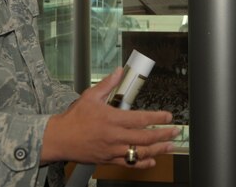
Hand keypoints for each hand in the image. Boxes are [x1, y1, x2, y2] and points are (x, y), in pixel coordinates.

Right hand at [41, 67, 179, 167]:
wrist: (59, 139)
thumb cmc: (73, 119)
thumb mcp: (90, 96)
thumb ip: (107, 84)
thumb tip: (118, 72)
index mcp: (112, 119)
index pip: (140, 119)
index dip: (157, 117)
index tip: (168, 116)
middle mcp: (114, 136)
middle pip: (145, 137)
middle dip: (163, 134)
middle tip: (175, 131)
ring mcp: (112, 150)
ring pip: (139, 153)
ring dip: (157, 150)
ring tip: (169, 146)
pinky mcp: (108, 159)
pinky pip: (128, 164)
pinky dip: (142, 163)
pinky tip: (152, 161)